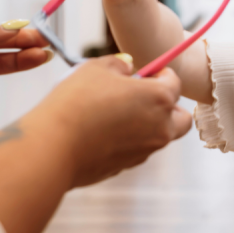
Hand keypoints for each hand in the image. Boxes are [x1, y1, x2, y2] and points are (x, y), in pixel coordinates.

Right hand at [38, 56, 193, 188]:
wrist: (53, 145)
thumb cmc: (76, 102)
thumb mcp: (96, 68)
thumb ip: (119, 65)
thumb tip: (127, 69)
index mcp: (160, 98)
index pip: (175, 82)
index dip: (160, 73)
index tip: (146, 72)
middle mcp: (160, 127)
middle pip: (180, 118)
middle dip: (168, 107)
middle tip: (143, 98)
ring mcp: (144, 152)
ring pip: (158, 137)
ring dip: (146, 125)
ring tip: (115, 115)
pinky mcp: (125, 167)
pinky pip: (134, 151)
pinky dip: (126, 142)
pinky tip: (101, 133)